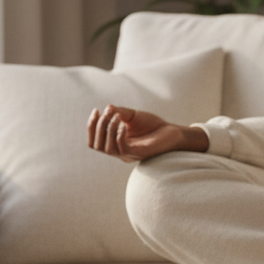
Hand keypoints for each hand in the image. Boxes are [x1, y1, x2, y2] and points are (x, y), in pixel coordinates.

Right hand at [87, 105, 206, 161]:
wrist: (172, 132)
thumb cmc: (152, 125)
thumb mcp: (133, 116)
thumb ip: (119, 112)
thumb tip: (107, 108)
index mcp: (115, 144)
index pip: (94, 141)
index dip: (91, 126)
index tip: (96, 110)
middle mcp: (119, 151)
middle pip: (96, 145)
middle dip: (98, 127)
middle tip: (107, 113)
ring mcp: (128, 154)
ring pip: (106, 148)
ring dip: (108, 129)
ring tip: (117, 116)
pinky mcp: (138, 154)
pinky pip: (121, 148)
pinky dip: (118, 135)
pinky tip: (123, 124)